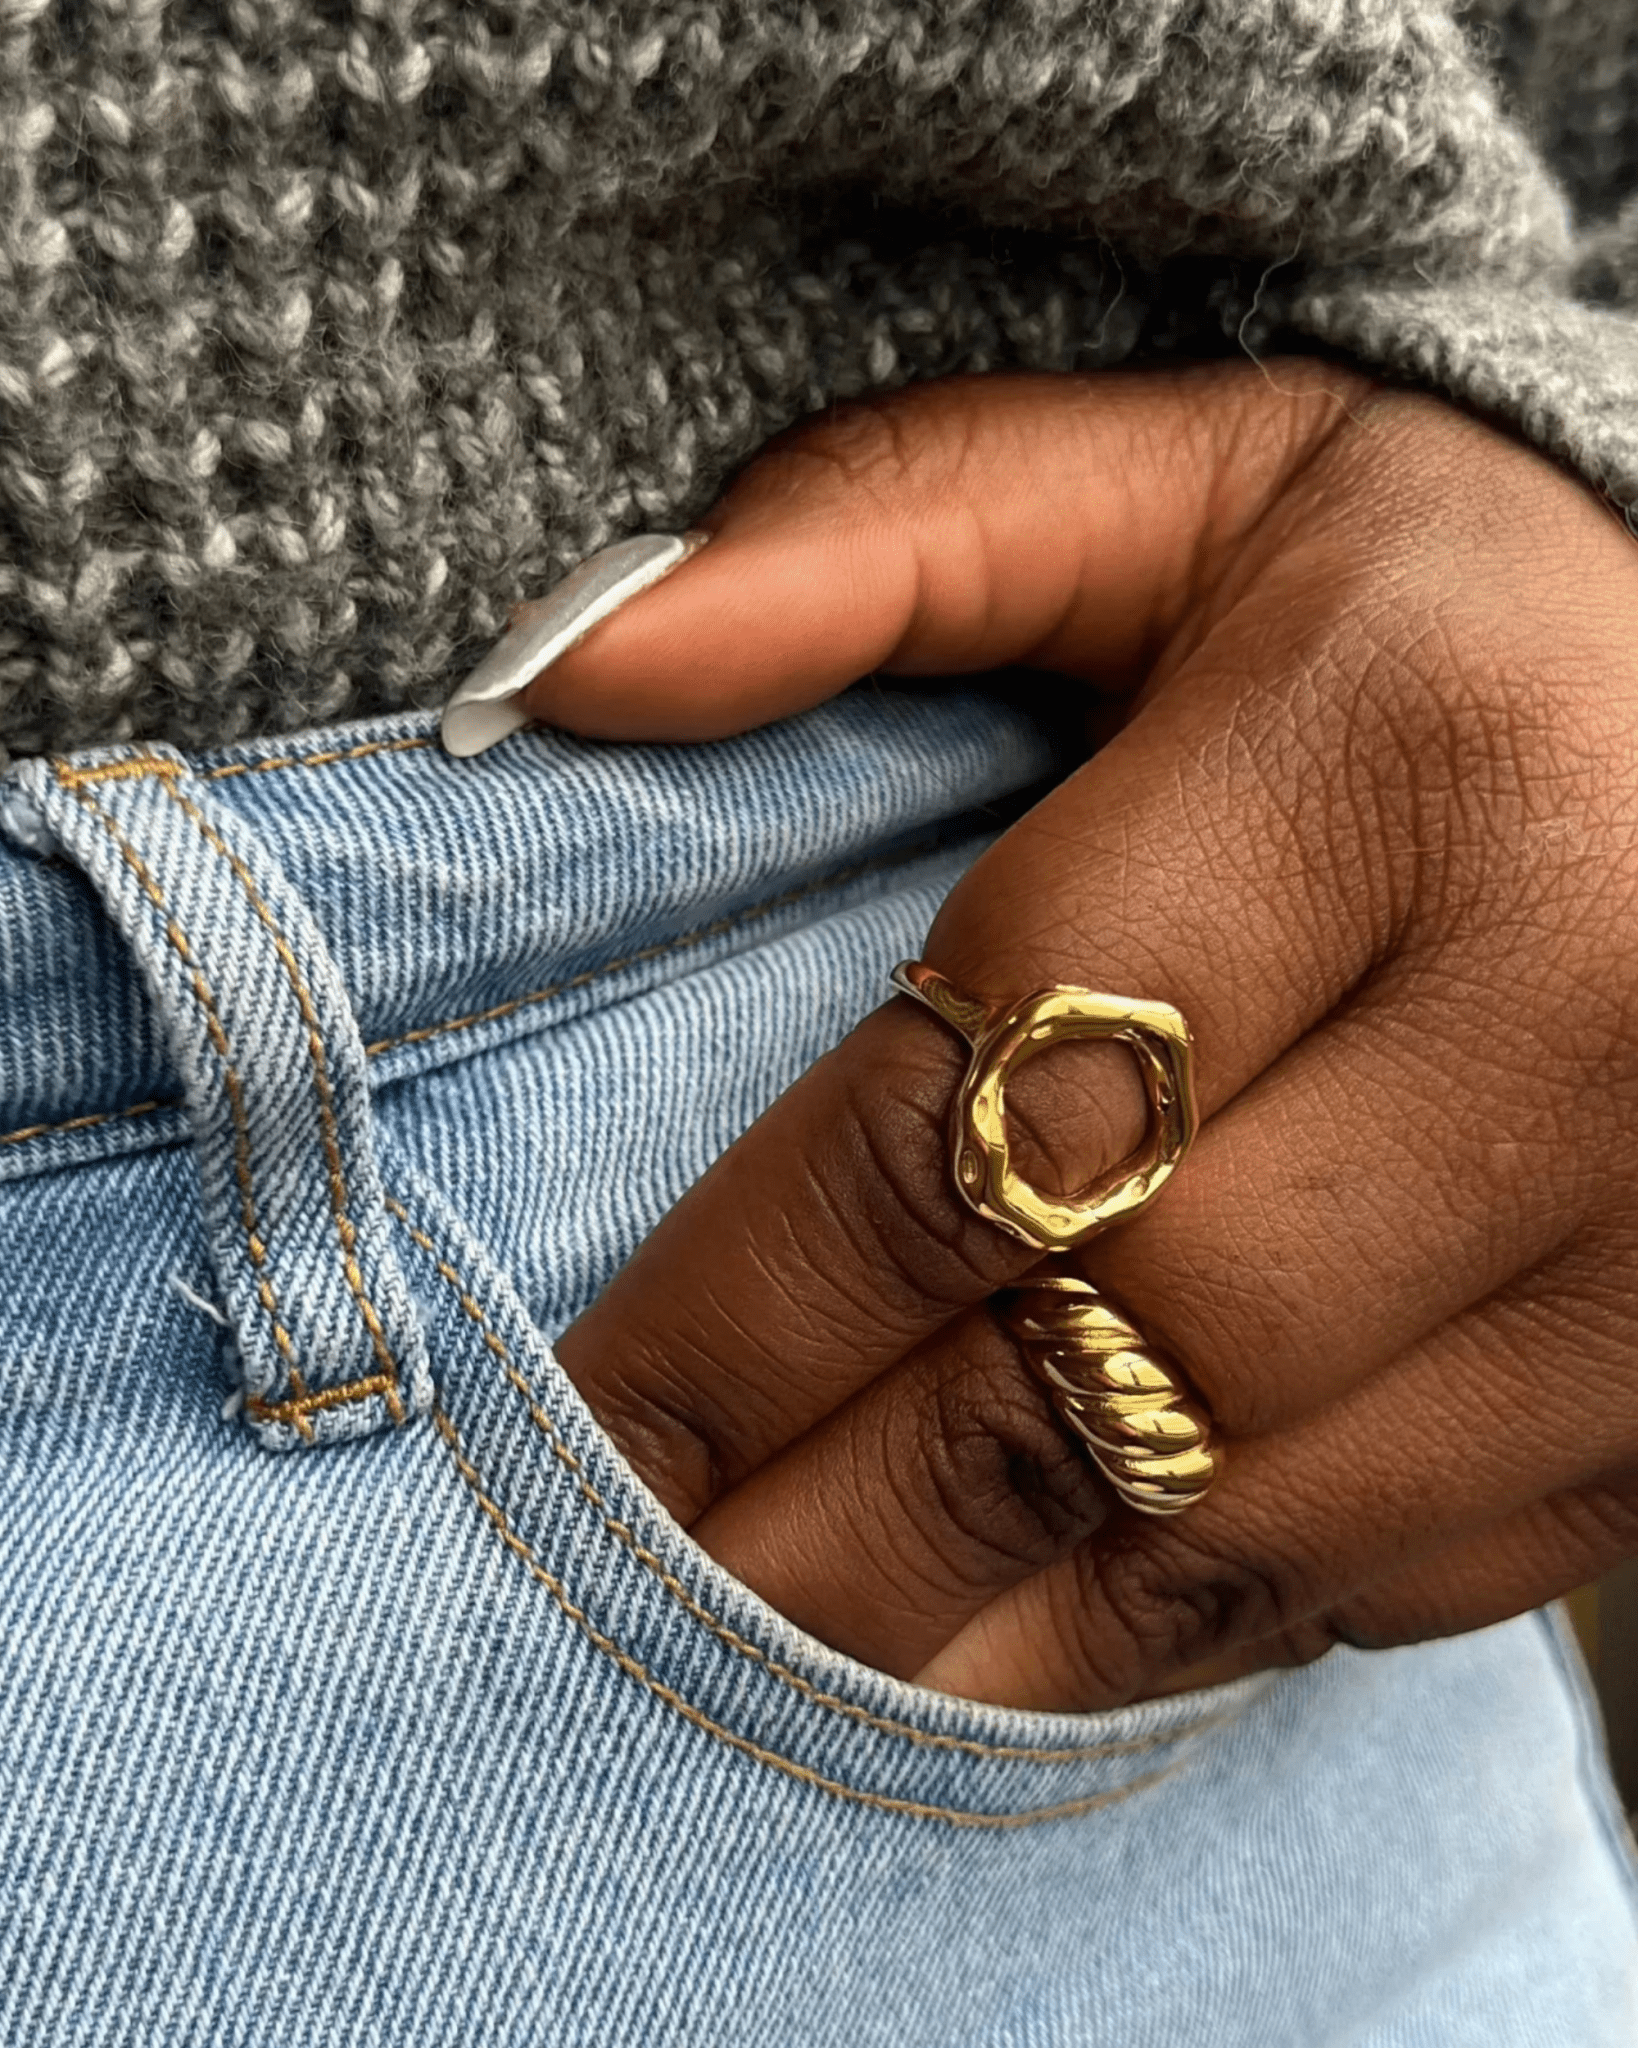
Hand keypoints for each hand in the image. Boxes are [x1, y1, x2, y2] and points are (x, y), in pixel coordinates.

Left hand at [526, 361, 1637, 1709]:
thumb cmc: (1432, 585)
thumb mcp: (1183, 485)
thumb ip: (881, 540)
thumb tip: (570, 669)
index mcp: (1404, 745)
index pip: (1003, 1091)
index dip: (757, 1301)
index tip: (586, 1418)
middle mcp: (1578, 1006)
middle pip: (1124, 1356)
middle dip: (844, 1520)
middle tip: (638, 1597)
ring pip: (1258, 1520)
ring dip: (987, 1619)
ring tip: (785, 1658)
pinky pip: (1395, 1570)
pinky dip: (1175, 1618)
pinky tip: (1025, 1612)